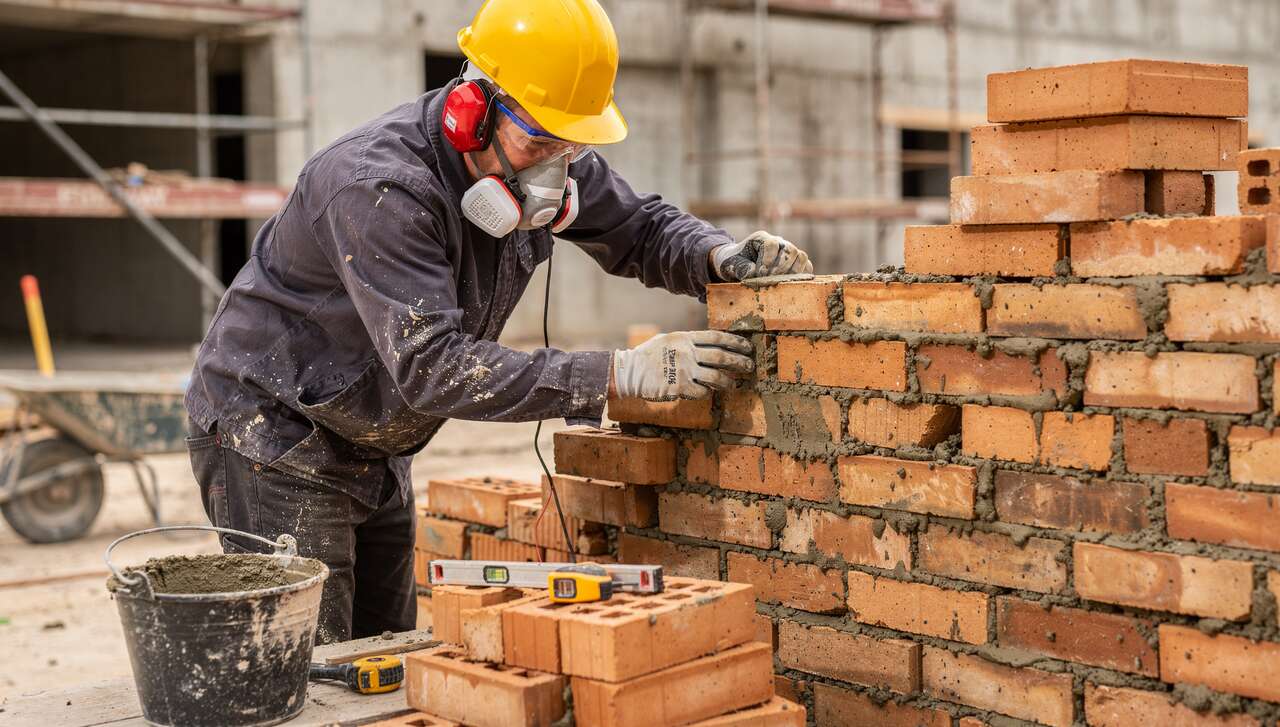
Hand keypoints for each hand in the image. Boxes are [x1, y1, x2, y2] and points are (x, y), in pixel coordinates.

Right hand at [612, 331, 753, 400]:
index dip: (735, 342)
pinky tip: (710, 392)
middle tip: (749, 367)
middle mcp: (687, 353)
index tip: (747, 347)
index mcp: (686, 338)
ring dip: (729, 382)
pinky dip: (709, 393)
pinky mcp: (680, 387)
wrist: (630, 371)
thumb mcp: (669, 339)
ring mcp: (684, 370)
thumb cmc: (649, 354)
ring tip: (734, 385)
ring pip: (716, 377)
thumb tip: (709, 344)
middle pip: (722, 357)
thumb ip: (689, 341)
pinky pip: (703, 392)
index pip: (717, 337)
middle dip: (739, 362)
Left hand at [711, 231, 812, 280]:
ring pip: (801, 256)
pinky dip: (801, 276)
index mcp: (761, 238)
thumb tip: (753, 273)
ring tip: (779, 281)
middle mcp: (778, 242)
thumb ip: (740, 267)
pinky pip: (806, 267)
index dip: (769, 259)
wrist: (736, 265)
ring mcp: (787, 253)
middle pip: (790, 249)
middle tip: (770, 279)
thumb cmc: (733, 262)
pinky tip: (788, 284)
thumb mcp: (731, 264)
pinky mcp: (794, 264)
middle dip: (781, 267)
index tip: (760, 273)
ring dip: (792, 272)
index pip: (772, 243)